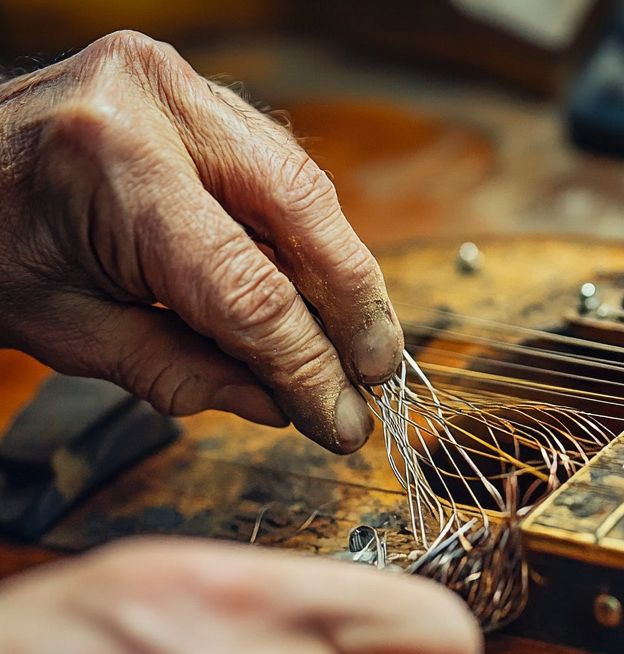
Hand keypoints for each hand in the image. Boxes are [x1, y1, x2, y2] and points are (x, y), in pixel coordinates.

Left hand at [0, 31, 404, 452]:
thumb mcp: (70, 332)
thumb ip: (182, 372)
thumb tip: (283, 405)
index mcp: (112, 168)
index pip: (250, 293)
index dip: (309, 368)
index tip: (342, 423)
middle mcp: (158, 106)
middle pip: (305, 220)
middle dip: (354, 311)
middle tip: (375, 377)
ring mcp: (183, 84)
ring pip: (307, 190)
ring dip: (339, 276)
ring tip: (355, 345)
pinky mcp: (198, 90)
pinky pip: (282, 170)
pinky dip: (308, 239)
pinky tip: (317, 291)